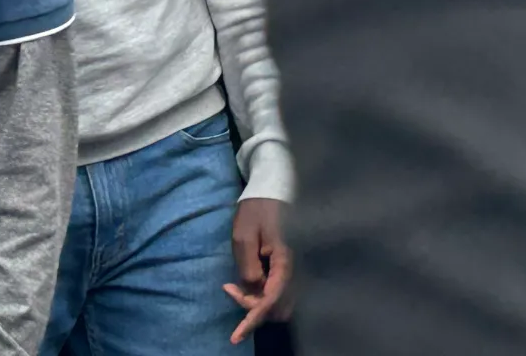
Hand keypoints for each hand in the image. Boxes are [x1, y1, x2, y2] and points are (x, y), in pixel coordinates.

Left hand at [223, 197, 291, 342]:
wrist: (271, 189)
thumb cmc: (256, 209)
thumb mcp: (244, 236)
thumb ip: (248, 266)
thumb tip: (253, 291)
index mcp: (285, 260)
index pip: (271, 299)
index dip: (253, 318)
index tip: (236, 336)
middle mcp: (293, 267)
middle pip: (278, 306)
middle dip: (254, 309)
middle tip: (232, 290)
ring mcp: (292, 266)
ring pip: (279, 301)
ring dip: (258, 302)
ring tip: (236, 285)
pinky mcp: (287, 265)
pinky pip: (278, 289)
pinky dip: (261, 293)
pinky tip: (246, 280)